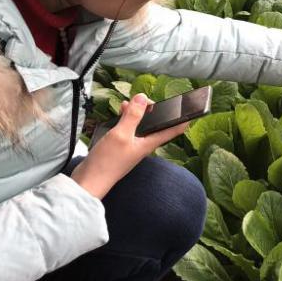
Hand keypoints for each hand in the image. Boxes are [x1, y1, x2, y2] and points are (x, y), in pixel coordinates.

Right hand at [71, 93, 190, 199]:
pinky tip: (119, 114)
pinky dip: (126, 120)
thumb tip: (143, 98)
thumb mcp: (122, 134)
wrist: (89, 182)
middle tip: (143, 99)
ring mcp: (132, 147)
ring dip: (137, 113)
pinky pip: (128, 130)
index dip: (183, 119)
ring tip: (129, 103)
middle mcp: (143, 145)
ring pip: (140, 126)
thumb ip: (133, 116)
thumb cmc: (107, 162)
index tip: (192, 109)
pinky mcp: (120, 148)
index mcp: (149, 143)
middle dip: (152, 110)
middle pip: (155, 124)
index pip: (173, 129)